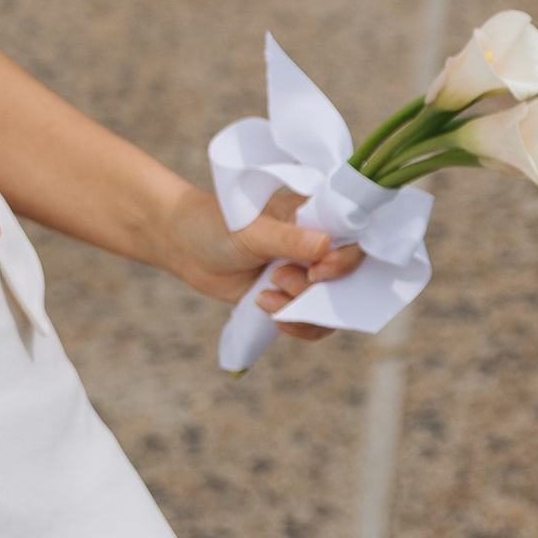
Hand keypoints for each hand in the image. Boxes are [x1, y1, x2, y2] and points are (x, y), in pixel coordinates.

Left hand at [155, 179, 360, 344]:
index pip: (351, 238)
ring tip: (265, 294)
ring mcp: (306, 273)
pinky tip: (265, 307)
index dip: (342, 260)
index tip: (316, 272)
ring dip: (300, 307)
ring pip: (329, 305)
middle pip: (346, 278)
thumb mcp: (251, 231)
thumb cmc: (217, 225)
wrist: (187, 248)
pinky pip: (313, 321)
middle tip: (279, 279)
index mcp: (314, 214)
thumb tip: (324, 245)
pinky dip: (295, 322)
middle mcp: (317, 244)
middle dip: (314, 288)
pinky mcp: (293, 298)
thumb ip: (288, 239)